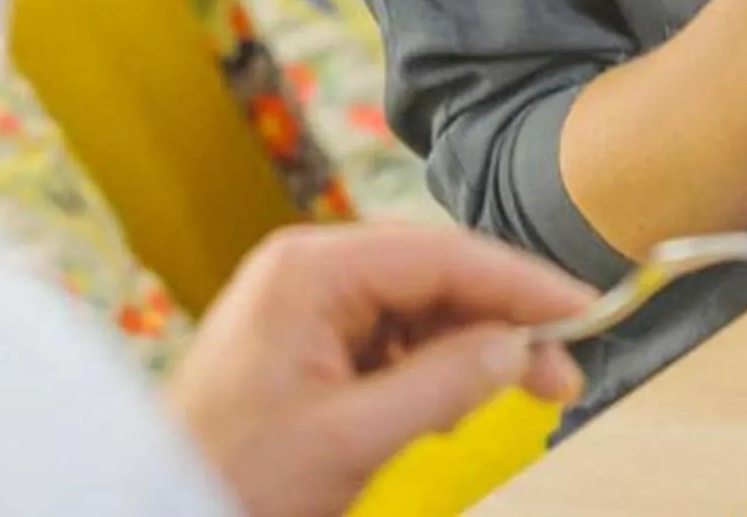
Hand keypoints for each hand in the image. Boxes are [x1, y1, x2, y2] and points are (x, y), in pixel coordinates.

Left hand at [164, 223, 589, 516]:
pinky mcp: (305, 345)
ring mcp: (304, 306)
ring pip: (417, 309)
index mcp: (311, 271)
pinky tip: (449, 412)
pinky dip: (430, 372)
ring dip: (470, 352)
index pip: (441, 255)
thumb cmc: (235, 478)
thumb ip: (442, 385)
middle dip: (502, 323)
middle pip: (434, 276)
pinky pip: (389, 340)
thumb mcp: (352, 438)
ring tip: (516, 400)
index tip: (587, 308)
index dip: (522, 282)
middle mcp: (307, 271)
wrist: (159, 509)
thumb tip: (518, 345)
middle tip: (564, 378)